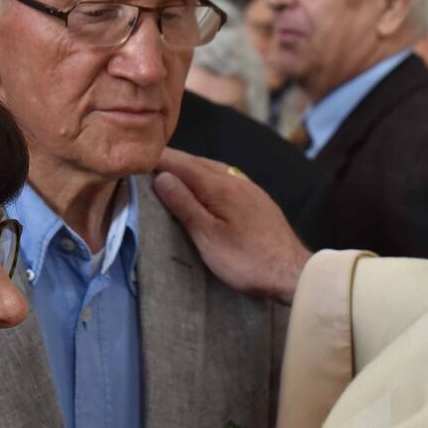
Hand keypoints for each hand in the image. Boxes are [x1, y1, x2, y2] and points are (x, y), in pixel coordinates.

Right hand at [154, 147, 311, 303]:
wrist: (292, 272)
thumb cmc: (247, 260)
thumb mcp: (208, 236)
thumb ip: (184, 204)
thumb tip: (162, 176)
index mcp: (219, 185)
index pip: (180, 163)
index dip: (157, 159)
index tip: (135, 156)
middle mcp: (234, 179)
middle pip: (195, 161)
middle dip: (170, 160)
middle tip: (146, 162)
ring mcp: (248, 188)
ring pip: (212, 169)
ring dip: (189, 168)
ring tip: (169, 173)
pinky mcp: (257, 199)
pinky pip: (224, 178)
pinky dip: (206, 177)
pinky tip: (203, 188)